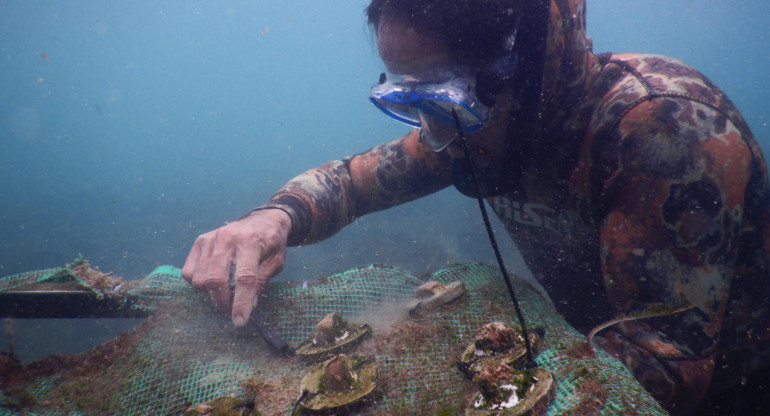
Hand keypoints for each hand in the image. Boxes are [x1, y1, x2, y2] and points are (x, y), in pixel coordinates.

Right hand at [182, 208, 290, 326]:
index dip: (242, 303)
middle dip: (223, 301)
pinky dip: (198, 282)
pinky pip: (189, 271)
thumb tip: (247, 308)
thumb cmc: (272, 243)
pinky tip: (212, 279)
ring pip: (199, 278)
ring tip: (225, 291)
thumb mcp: (276, 262)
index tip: (240, 321)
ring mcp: (211, 238)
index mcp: (251, 242)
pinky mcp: (200, 241)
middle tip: (231, 308)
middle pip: (215, 279)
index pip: (244, 278)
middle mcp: (227, 238)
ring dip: (211, 293)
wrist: (264, 219)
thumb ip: (261, 282)